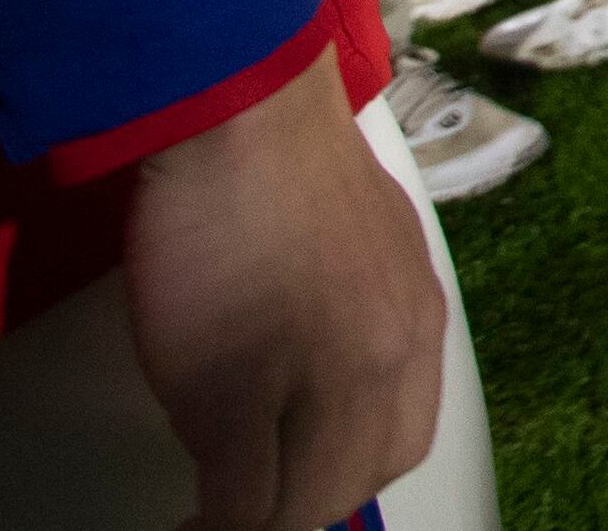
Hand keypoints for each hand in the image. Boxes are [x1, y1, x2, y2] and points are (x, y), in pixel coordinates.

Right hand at [123, 62, 446, 530]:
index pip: (402, 439)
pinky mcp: (240, 395)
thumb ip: (354, 325)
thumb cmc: (282, 170)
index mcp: (418, 323)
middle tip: (253, 502)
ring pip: (304, 501)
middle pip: (360, 478)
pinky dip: (217, 521)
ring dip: (262, 517)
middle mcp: (390, 360)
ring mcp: (319, 382)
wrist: (242, 117)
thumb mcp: (362, 251)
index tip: (297, 483)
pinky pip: (239, 500)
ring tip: (217, 516)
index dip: (344, 473)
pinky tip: (189, 519)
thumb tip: (319, 382)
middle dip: (306, 505)